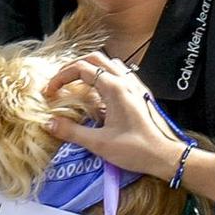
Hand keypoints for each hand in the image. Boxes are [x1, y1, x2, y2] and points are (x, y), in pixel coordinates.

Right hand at [45, 51, 179, 177]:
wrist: (165, 155)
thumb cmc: (135, 149)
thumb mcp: (99, 143)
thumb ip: (72, 132)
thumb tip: (49, 123)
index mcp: (115, 88)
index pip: (82, 69)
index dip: (61, 77)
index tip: (49, 92)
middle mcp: (126, 80)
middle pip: (95, 59)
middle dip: (73, 67)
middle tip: (59, 83)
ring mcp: (135, 85)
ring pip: (109, 63)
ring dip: (89, 69)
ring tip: (75, 85)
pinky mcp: (140, 93)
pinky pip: (119, 74)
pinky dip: (103, 76)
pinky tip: (98, 94)